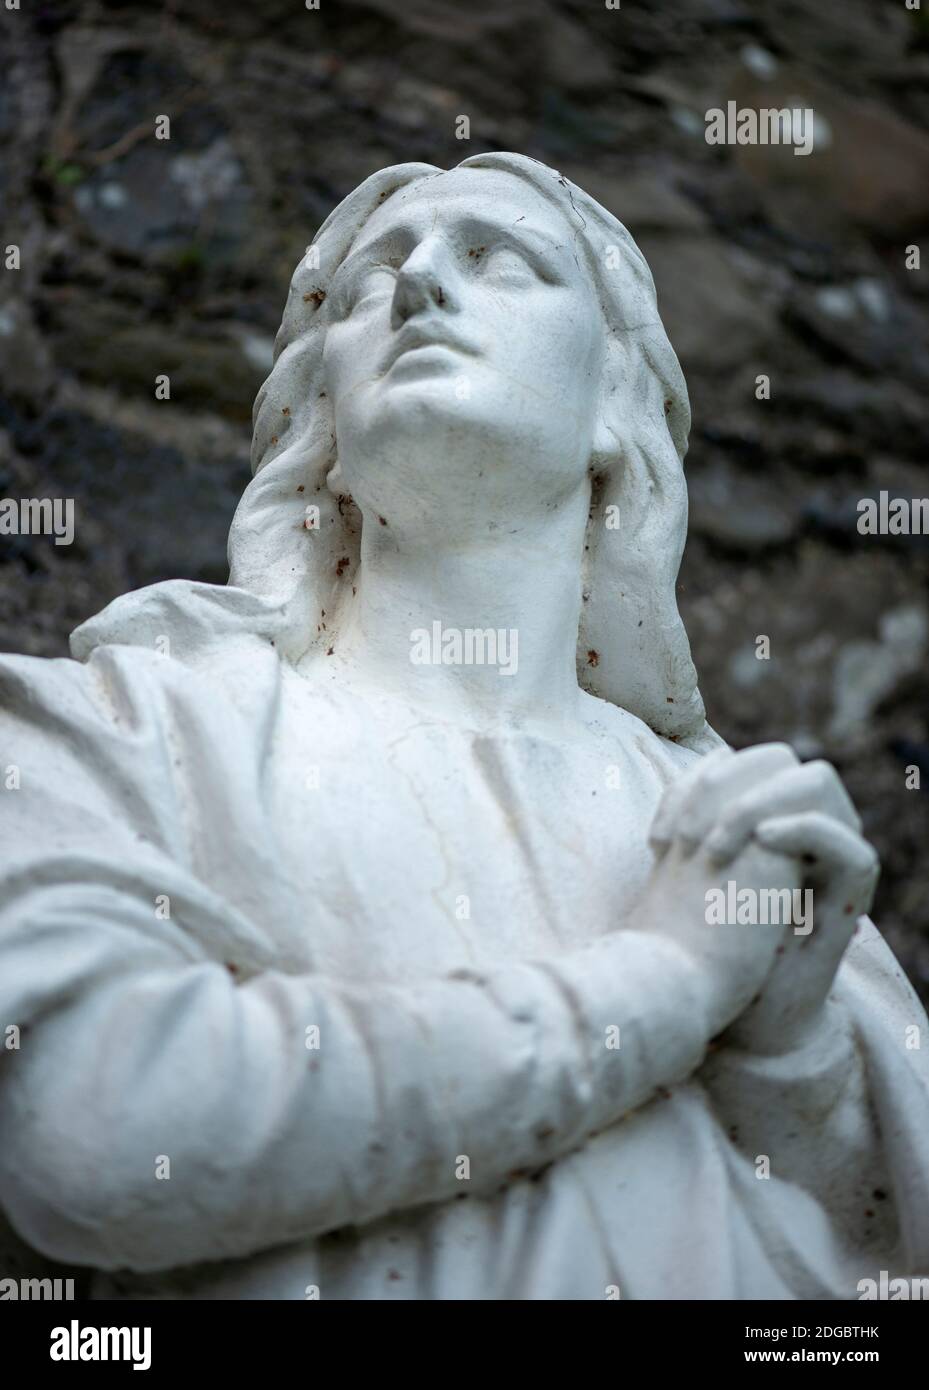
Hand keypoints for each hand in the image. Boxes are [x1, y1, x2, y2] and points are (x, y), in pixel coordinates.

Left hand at [650, 743, 878, 1054]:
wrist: (714, 1014)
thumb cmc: (695, 945)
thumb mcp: (688, 869)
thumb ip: (698, 821)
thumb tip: (707, 765)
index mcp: (765, 826)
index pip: (754, 762)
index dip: (706, 779)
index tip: (662, 835)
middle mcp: (801, 841)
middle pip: (788, 763)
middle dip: (736, 781)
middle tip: (693, 835)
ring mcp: (826, 869)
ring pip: (822, 786)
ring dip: (762, 801)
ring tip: (720, 843)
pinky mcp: (844, 906)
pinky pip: (852, 848)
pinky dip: (806, 829)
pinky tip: (762, 843)